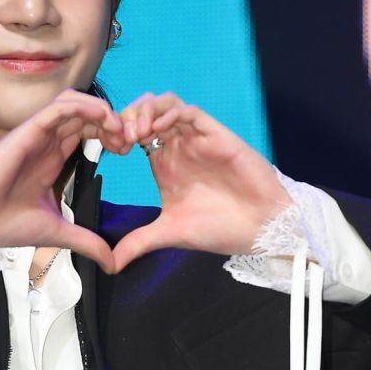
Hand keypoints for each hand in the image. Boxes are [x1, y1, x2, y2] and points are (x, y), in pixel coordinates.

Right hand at [0, 89, 125, 273]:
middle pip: (85, 116)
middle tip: (129, 140)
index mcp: (52, 159)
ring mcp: (38, 134)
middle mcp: (46, 142)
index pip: (86, 132)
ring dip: (101, 111)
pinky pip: (60, 106)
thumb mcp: (57, 232)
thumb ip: (86, 241)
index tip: (127, 151)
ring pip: (75, 104)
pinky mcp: (29, 129)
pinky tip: (102, 118)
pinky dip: (84, 106)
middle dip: (112, 122)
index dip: (110, 135)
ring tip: (119, 128)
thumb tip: (112, 262)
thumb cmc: (5, 224)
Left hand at [113, 92, 292, 270]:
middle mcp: (178, 146)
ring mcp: (196, 138)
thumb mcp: (169, 233)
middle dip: (128, 116)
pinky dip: (171, 113)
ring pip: (166, 104)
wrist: (260, 230)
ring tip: (137, 132)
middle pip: (146, 112)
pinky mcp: (216, 135)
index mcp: (163, 162)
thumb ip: (138, 242)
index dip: (118, 133)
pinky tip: (158, 128)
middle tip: (121, 137)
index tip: (112, 149)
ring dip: (147, 111)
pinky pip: (190, 112)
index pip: (134, 132)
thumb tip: (110, 265)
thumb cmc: (219, 228)